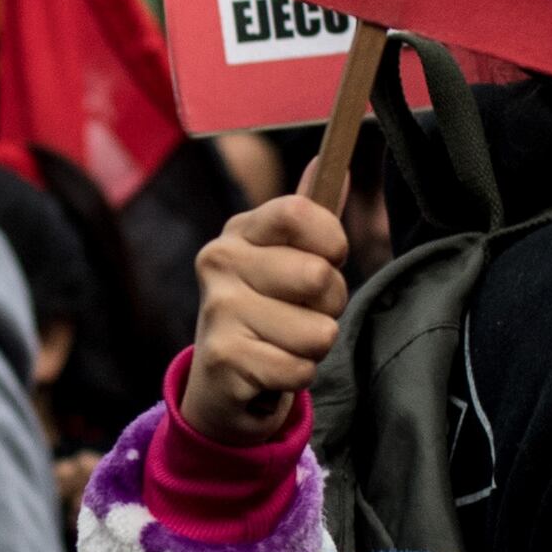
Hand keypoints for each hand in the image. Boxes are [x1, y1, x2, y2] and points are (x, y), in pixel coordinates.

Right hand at [181, 195, 351, 445]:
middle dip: (330, 306)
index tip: (328, 259)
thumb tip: (333, 164)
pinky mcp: (223, 358)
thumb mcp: (285, 261)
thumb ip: (310, 216)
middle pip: (318, 276)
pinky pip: (300, 369)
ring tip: (284, 345)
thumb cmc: (266, 314)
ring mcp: (218, 310)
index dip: (331, 241)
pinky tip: (271, 372)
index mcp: (240, 231)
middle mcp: (220, 261)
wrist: (222, 386)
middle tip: (301, 316)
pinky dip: (296, 377)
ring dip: (313, 348)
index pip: (299, 212)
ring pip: (318, 331)